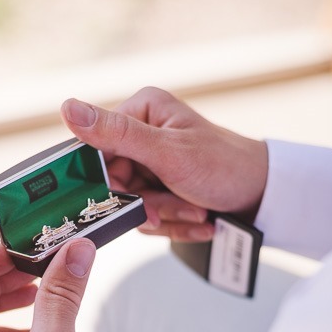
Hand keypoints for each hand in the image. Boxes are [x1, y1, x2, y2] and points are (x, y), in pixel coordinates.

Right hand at [61, 87, 267, 242]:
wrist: (264, 195)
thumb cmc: (225, 165)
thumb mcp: (167, 151)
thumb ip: (116, 133)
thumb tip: (66, 108)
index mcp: (140, 111)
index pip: (96, 149)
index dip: (107, 180)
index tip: (126, 198)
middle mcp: (142, 135)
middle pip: (116, 184)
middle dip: (148, 205)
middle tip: (177, 207)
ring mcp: (151, 165)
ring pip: (133, 205)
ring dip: (167, 216)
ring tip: (197, 211)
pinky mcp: (160, 190)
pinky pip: (150, 216)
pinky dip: (174, 223)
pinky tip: (200, 220)